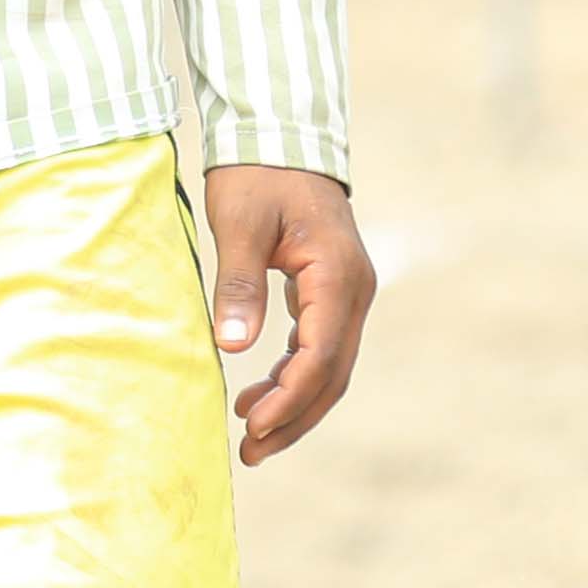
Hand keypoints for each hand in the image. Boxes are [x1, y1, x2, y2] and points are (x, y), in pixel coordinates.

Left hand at [203, 165, 373, 464]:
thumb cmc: (257, 174)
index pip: (320, 356)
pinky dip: (294, 376)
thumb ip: (239, 285)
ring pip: (331, 367)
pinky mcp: (333, 292)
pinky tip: (261, 393)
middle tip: (249, 452)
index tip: (251, 427)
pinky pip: (321, 348)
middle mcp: (355, 289)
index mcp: (337, 275)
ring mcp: (349, 292)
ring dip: (295, 404)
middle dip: (293, 417)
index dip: (288, 399)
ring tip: (250, 435)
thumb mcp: (239, 225)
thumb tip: (232, 346)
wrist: (280, 135)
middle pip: (333, 374)